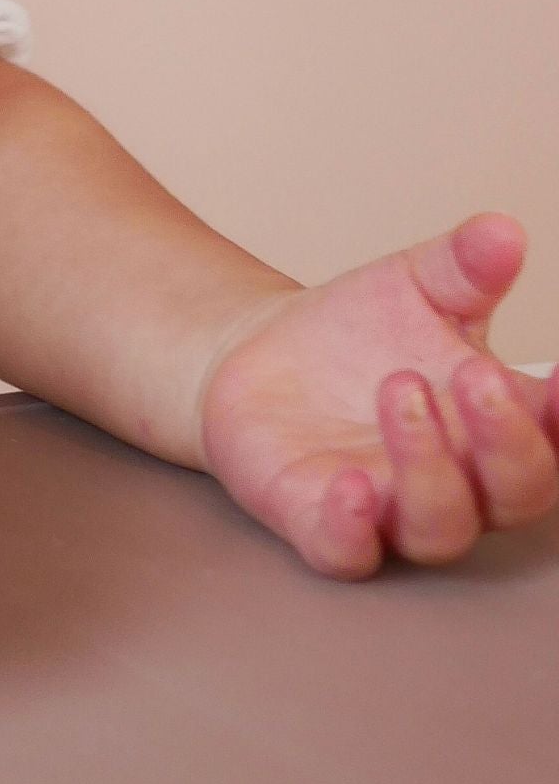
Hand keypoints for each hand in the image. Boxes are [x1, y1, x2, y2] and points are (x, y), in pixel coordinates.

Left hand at [200, 213, 558, 577]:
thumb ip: (462, 266)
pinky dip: (353, 529)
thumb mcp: (411, 284)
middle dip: (506, 438)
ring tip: (398, 389)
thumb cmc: (355, 332)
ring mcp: (391, 509)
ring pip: (441, 527)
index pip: (558, 435)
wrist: (255, 352)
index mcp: (497, 425)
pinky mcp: (320, 522)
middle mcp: (460, 480)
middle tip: (470, 374)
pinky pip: (348, 553)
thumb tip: (501, 230)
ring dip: (430, 467)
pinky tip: (351, 488)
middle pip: (518, 493)